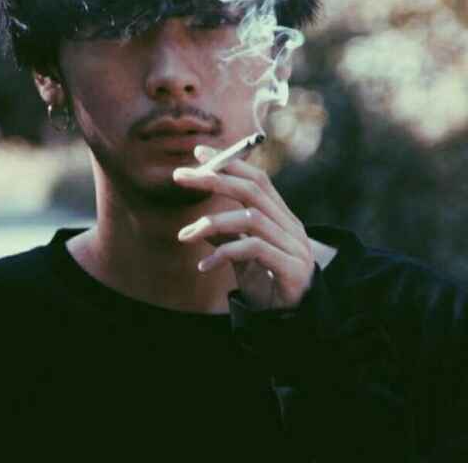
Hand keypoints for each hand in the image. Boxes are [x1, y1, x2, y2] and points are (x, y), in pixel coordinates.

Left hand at [172, 145, 314, 310]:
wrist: (295, 322)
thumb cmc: (267, 285)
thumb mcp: (241, 257)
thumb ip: (226, 237)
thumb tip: (200, 224)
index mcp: (281, 217)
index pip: (256, 179)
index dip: (229, 163)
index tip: (198, 153)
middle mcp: (290, 226)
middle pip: (252, 190)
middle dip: (214, 179)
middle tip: (180, 176)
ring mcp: (294, 246)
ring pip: (250, 219)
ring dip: (212, 222)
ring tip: (184, 235)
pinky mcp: (292, 269)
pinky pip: (254, 250)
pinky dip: (224, 253)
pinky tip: (204, 266)